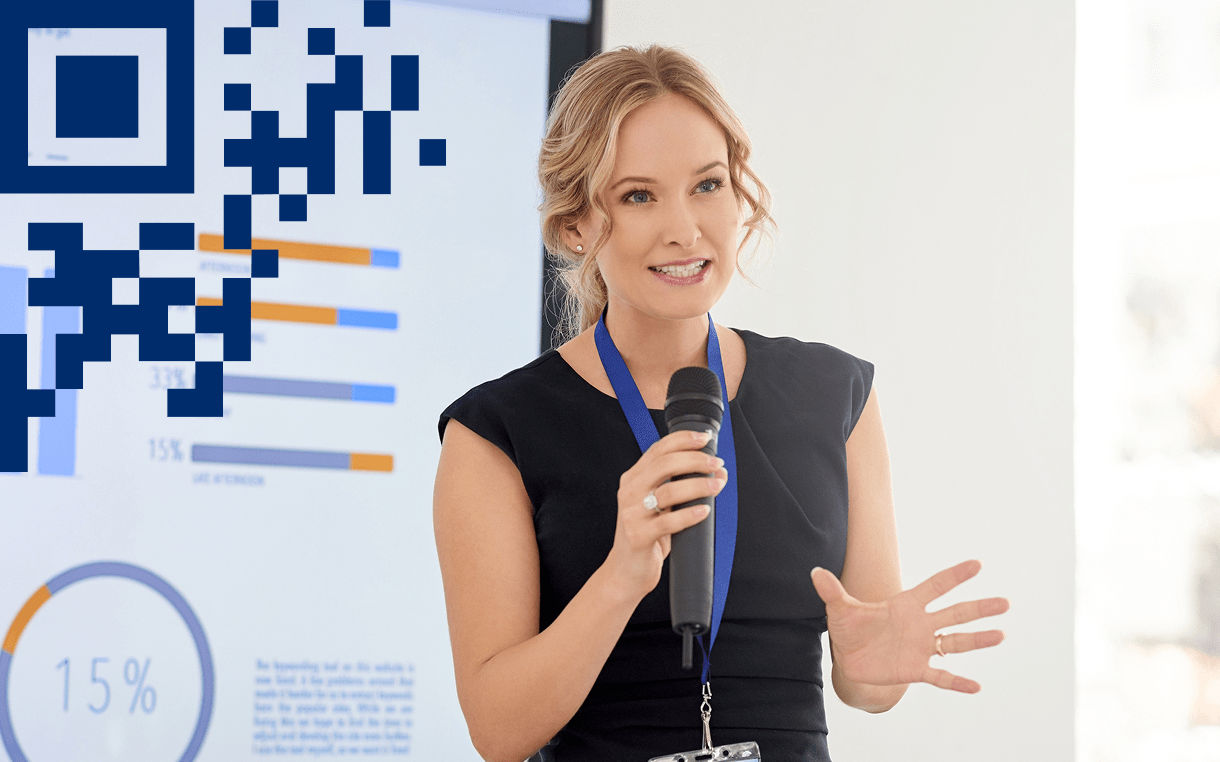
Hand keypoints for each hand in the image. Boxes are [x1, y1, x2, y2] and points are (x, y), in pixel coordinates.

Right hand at [604, 429, 726, 600]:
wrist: (626, 571)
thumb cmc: (648, 534)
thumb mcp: (660, 505)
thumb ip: (680, 486)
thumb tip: (718, 470)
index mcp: (633, 478)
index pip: (658, 449)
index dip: (683, 440)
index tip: (706, 439)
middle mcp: (629, 492)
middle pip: (664, 464)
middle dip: (695, 460)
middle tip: (716, 463)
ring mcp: (632, 514)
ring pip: (668, 491)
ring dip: (698, 485)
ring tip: (717, 485)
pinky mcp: (638, 536)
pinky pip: (668, 522)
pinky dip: (690, 515)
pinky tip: (705, 510)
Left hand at [810, 559, 1008, 693]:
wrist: (849, 658)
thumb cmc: (849, 628)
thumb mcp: (839, 609)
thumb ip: (832, 591)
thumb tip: (815, 572)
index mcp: (905, 605)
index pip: (934, 586)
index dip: (954, 576)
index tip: (977, 565)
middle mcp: (920, 624)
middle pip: (954, 614)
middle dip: (978, 608)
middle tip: (1004, 602)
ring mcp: (921, 647)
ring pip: (955, 642)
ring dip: (977, 640)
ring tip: (1001, 635)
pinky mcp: (915, 670)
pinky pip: (940, 676)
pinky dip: (956, 681)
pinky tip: (976, 686)